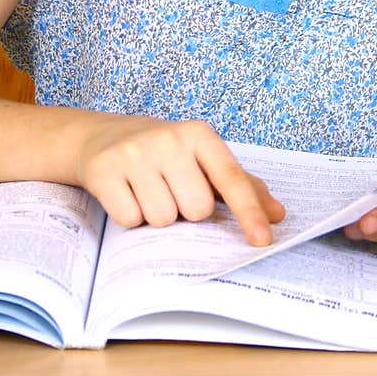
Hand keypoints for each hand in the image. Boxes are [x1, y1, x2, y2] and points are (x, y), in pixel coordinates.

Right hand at [74, 115, 285, 245]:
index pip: (231, 179)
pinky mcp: (104, 170)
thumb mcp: (201, 159)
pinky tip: (126, 193)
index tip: (263, 240)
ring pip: (163, 219)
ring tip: (147, 191)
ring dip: (157, 216)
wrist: (99, 136)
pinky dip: (130, 216)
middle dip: (187, 212)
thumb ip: (241, 186)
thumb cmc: (162, 154)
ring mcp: (134, 153)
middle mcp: (168, 139)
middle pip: (197, 210)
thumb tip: (277, 215)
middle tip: (172, 191)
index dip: (249, 212)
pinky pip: (131, 220)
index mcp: (199, 135)